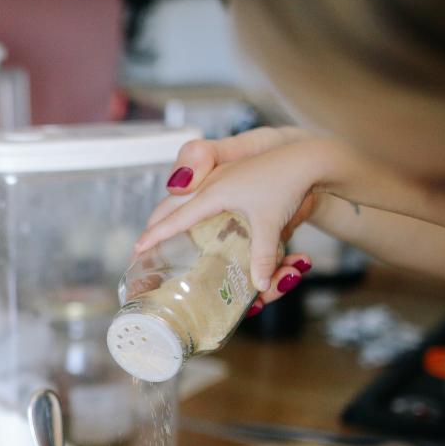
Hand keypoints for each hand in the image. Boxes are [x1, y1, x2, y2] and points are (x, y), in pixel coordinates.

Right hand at [136, 128, 329, 311]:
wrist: (306, 158)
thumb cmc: (287, 183)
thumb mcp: (271, 223)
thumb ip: (262, 255)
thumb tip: (260, 287)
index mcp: (214, 193)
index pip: (177, 218)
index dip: (156, 234)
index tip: (138, 248)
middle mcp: (212, 185)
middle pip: (172, 204)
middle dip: (155, 223)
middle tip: (141, 246)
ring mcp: (220, 178)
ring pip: (184, 197)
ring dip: (169, 213)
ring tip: (157, 231)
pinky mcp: (230, 178)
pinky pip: (200, 192)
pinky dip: (187, 204)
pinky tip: (188, 214)